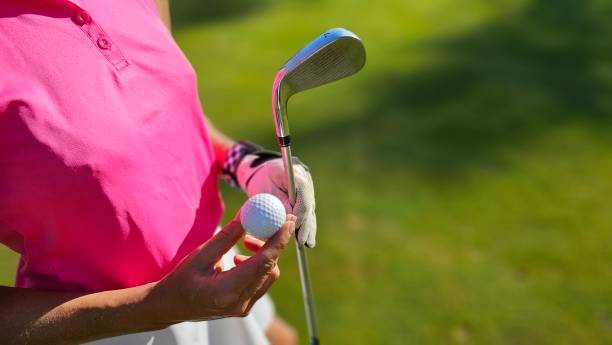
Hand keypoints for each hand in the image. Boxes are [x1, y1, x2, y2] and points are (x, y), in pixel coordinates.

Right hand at [147, 214, 295, 323]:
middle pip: (270, 267)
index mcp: (226, 291)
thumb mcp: (201, 254)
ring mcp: (244, 308)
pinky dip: (259, 265)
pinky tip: (239, 258)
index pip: (263, 263)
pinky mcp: (245, 307)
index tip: (288, 220)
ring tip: (245, 242)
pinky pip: (262, 282)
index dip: (279, 239)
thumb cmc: (182, 279)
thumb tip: (248, 212)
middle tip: (274, 221)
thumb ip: (228, 235)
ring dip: (264, 253)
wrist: (171, 307)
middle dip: (275, 242)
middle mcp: (240, 304)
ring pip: (269, 275)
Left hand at [236, 152, 316, 247]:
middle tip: (302, 240)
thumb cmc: (264, 178)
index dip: (300, 210)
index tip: (295, 223)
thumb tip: (286, 219)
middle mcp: (306, 185)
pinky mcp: (306, 203)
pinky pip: (307, 217)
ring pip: (310, 214)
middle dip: (306, 224)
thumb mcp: (266, 186)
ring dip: (309, 229)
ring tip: (308, 244)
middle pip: (308, 207)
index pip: (302, 194)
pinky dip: (307, 229)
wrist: (267, 172)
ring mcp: (308, 194)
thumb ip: (276, 201)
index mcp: (298, 175)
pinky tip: (308, 242)